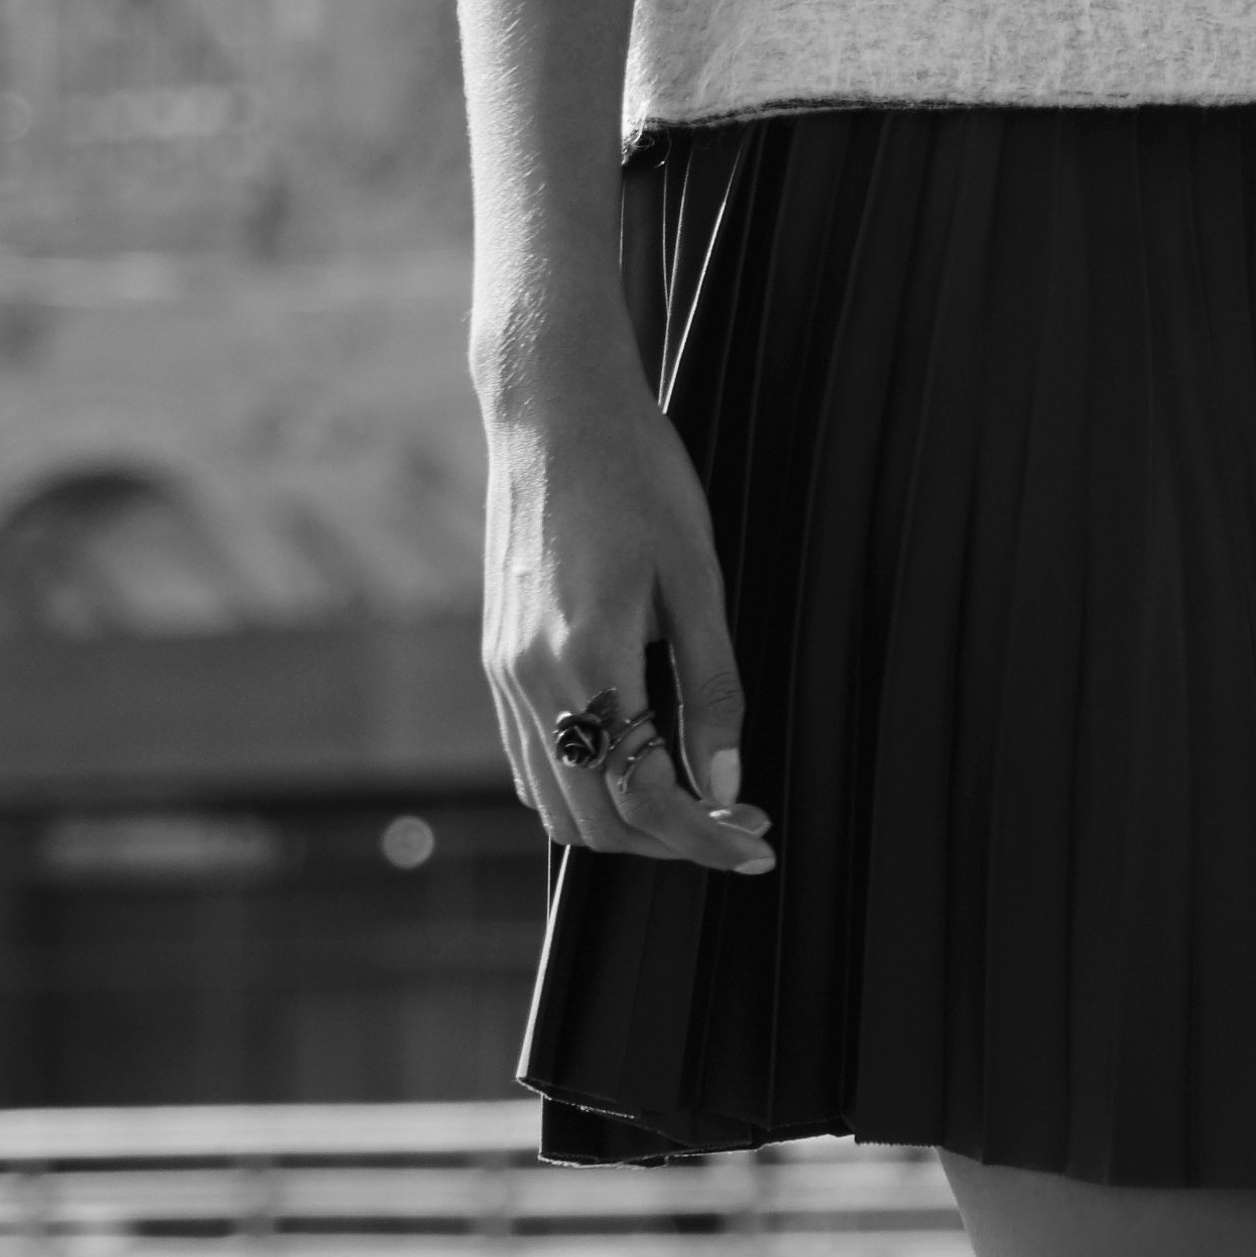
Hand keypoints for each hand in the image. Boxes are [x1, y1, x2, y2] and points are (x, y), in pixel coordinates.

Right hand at [482, 337, 774, 878]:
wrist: (552, 413)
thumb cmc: (639, 479)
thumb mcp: (697, 579)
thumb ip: (712, 687)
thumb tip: (728, 780)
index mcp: (588, 658)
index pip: (647, 796)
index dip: (708, 836)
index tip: (758, 843)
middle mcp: (533, 680)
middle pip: (595, 819)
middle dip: (672, 843)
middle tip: (738, 825)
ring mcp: (505, 674)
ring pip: (554, 802)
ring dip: (623, 823)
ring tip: (691, 804)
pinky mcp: (496, 660)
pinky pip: (529, 760)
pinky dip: (579, 787)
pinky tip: (633, 762)